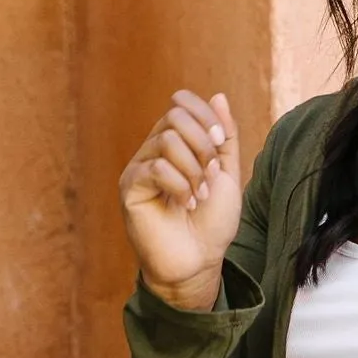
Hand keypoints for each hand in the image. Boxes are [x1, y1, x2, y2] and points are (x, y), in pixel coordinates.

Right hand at [119, 89, 241, 310]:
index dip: (204, 116)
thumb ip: (224, 137)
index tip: (219, 143)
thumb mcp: (228, 174)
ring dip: (194, 169)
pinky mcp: (130, 189)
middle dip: (203, 145)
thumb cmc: (211, 223)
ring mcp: (139, 168)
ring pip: (168, 141)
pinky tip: (185, 205)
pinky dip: (180, 185)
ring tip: (199, 196)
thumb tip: (217, 96)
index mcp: (174, 143)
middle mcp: (153, 151)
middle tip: (211, 176)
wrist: (199, 262)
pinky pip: (156, 167)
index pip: (181, 102)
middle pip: (175, 116)